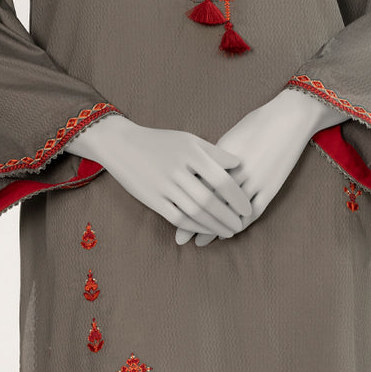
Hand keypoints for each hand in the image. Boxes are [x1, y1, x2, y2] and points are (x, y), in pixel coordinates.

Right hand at [90, 117, 252, 235]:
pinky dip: (195, 226)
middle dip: (228, 216)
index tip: (248, 207)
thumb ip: (214, 152)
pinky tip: (207, 231)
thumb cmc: (160, 141)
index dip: (236, 196)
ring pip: (195, 212)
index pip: (220, 178)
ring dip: (215, 225)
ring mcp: (163, 186)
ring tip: (230, 231)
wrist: (122, 145)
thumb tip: (239, 164)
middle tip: (242, 224)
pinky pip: (178, 218)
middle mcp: (177, 170)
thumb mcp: (188, 139)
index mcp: (190, 152)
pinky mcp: (152, 200)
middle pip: (209, 199)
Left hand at [174, 95, 315, 246]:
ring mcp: (255, 180)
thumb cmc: (258, 123)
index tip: (172, 213)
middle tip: (180, 238)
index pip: (200, 183)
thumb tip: (197, 172)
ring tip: (200, 242)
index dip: (185, 200)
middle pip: (212, 200)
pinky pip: (254, 212)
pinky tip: (229, 233)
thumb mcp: (232, 136)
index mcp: (223, 155)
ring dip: (216, 228)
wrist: (289, 119)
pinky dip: (241, 224)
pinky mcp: (271, 188)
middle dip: (195, 221)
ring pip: (231, 211)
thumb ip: (215, 156)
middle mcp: (238, 170)